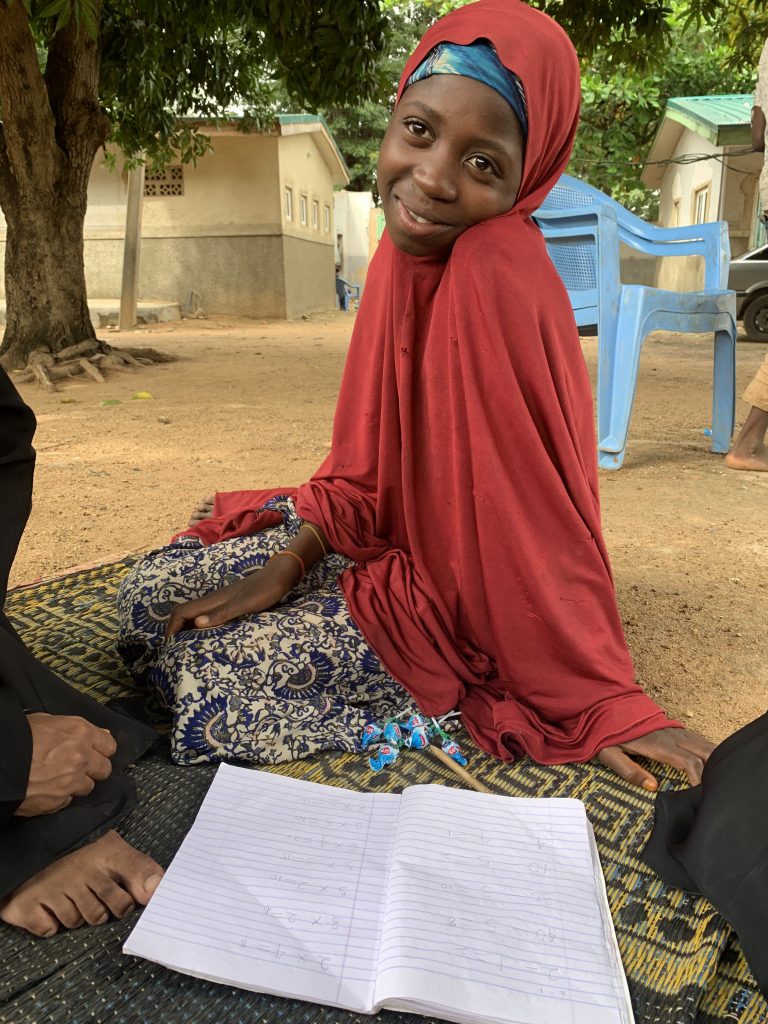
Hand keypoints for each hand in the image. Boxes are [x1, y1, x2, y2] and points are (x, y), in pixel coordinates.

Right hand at [16, 714, 116, 816]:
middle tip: (81, 767)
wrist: (0, 763)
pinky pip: (69, 800)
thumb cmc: (19, 738)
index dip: (103, 749)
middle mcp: (81, 758)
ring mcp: (72, 781)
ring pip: (89, 787)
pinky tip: (48, 788)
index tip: (97, 752)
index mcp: (80, 733)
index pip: (109, 745)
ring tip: (60, 778)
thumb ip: (76, 729)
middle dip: (95, 768)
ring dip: (78, 784)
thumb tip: (100, 734)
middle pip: (104, 769)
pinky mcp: (59, 801)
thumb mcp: (48, 721)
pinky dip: (62, 796)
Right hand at [165, 558, 298, 639]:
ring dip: (186, 630)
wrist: (279, 576)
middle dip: (174, 630)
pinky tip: (207, 639)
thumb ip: (222, 613)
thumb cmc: (264, 590)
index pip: (181, 612)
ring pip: (194, 615)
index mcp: (212, 600)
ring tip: (185, 649)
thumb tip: (196, 623)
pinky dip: (199, 628)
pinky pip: (206, 617)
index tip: (169, 647)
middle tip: (173, 651)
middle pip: (184, 614)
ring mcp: (220, 602)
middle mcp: (212, 601)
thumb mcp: (245, 604)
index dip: (171, 628)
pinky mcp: (228, 605)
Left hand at [597, 727, 714, 790]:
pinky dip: (711, 752)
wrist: (608, 703)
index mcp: (658, 744)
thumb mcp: (610, 754)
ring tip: (722, 780)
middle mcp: (672, 736)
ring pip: (706, 743)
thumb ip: (629, 771)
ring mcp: (676, 731)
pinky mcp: (677, 730)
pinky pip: (700, 740)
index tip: (702, 795)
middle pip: (705, 751)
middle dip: (716, 770)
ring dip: (716, 759)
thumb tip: (653, 787)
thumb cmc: (608, 733)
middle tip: (719, 790)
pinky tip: (716, 764)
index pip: (689, 762)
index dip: (700, 779)